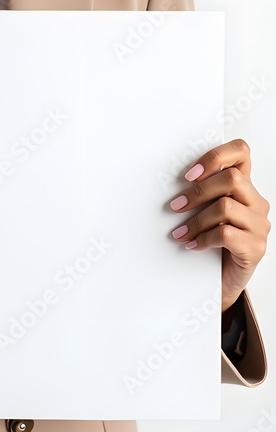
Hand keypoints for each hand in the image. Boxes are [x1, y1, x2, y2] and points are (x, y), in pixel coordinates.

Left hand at [168, 137, 270, 310]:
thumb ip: (201, 193)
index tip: (189, 174)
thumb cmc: (213, 241)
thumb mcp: (207, 211)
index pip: (241, 152)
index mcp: (245, 187)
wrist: (224, 280)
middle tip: (175, 206)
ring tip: (180, 232)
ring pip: (226, 207)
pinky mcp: (256, 247)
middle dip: (198, 192)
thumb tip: (171, 181)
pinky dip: (203, 238)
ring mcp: (259, 225)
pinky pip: (226, 233)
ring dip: (196, 220)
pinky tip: (192, 245)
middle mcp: (256, 203)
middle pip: (232, 179)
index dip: (216, 156)